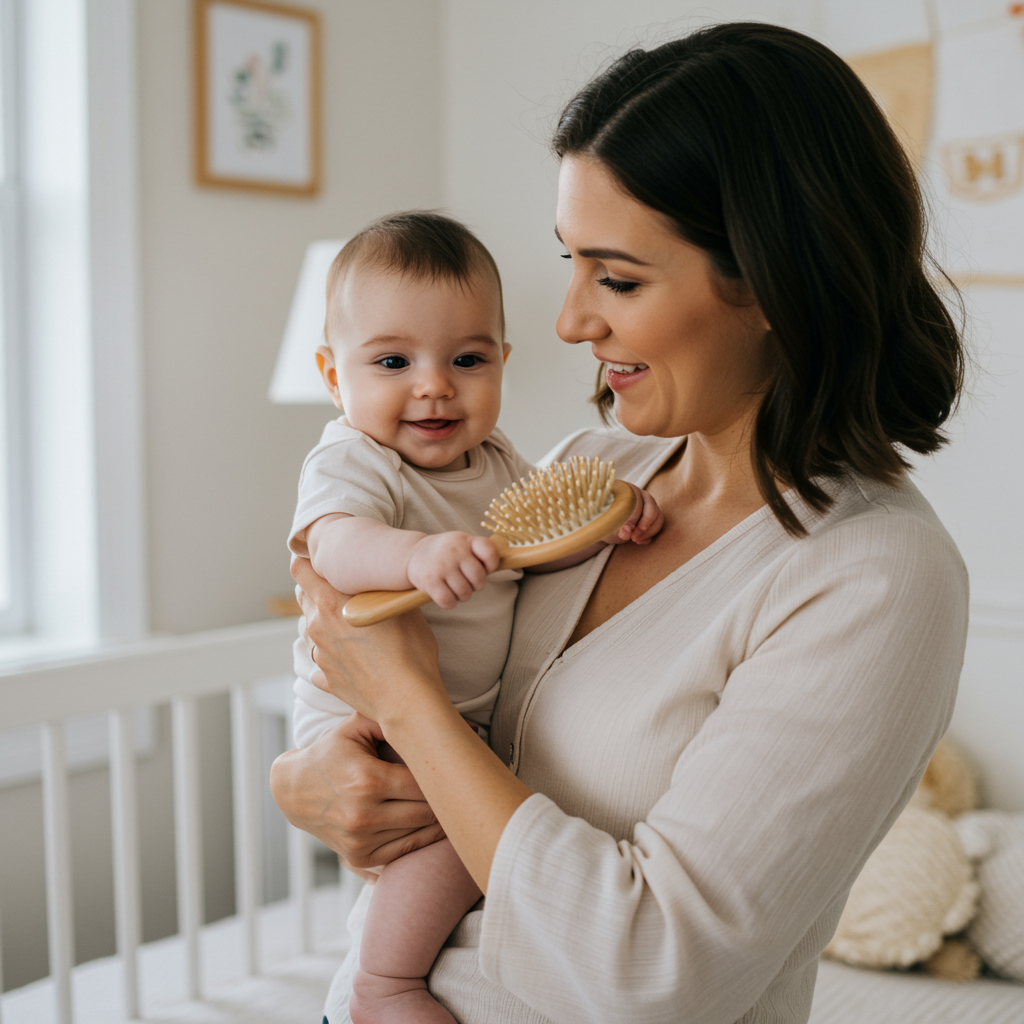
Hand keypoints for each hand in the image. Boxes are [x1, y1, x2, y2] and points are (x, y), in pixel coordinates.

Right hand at [269, 711, 444, 872]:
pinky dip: (422, 838)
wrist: (294, 790)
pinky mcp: (358, 857)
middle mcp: (363, 814)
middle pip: (426, 812)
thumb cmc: (332, 752)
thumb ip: (392, 717)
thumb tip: (437, 717)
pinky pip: (404, 852)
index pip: (423, 784)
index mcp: (367, 780)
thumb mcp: (356, 727)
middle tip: (463, 788)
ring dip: (439, 821)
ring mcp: (360, 840)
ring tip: (453, 805)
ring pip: (419, 834)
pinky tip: (433, 823)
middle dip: (446, 800)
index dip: (443, 777)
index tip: (459, 769)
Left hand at [291, 556, 448, 726]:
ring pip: (312, 628)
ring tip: (355, 627)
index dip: (310, 563)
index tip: (326, 564)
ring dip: (326, 622)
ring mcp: (319, 654)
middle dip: (320, 590)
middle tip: (346, 593)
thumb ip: (379, 591)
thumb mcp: (400, 607)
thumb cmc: (410, 650)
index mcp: (331, 602)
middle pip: (304, 596)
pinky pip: (322, 658)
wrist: (408, 699)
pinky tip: (355, 657)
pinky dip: (334, 654)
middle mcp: (317, 626)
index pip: (300, 569)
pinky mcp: (326, 678)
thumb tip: (379, 581)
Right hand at [407, 531, 500, 609]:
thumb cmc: (445, 553)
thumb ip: (479, 552)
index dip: (491, 565)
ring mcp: (442, 565)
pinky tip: (445, 595)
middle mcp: (454, 551)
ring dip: (462, 596)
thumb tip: (496, 569)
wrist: (412, 554)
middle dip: (476, 586)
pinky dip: (449, 603)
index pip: (490, 552)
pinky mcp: (430, 581)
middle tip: (467, 583)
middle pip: (479, 579)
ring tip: (455, 588)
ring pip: (465, 593)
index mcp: (465, 540)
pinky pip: (449, 602)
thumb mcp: (461, 544)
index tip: (483, 568)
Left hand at [603, 482, 664, 545]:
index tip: (628, 529)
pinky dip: (649, 536)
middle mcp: (641, 497)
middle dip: (645, 525)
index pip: (640, 500)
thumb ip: (615, 526)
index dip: (636, 516)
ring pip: (659, 519)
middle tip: (634, 537)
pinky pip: (656, 527)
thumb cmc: (603, 518)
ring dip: (649, 532)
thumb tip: (626, 533)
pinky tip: (638, 541)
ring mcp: (648, 508)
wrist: (602, 523)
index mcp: (630, 491)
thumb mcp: (606, 523)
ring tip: (635, 540)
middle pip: (653, 509)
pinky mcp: (650, 519)